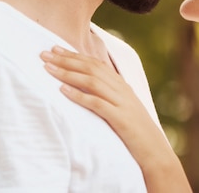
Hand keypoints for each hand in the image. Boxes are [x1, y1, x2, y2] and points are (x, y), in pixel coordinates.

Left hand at [40, 46, 191, 192]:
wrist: (154, 150)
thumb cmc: (134, 131)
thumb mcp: (121, 107)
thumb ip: (107, 94)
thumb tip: (86, 86)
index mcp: (120, 84)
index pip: (94, 63)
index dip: (74, 55)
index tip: (54, 48)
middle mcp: (121, 89)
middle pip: (91, 68)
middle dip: (66, 59)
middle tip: (44, 53)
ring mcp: (121, 102)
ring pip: (92, 81)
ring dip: (68, 73)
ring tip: (48, 69)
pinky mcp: (120, 118)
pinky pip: (97, 103)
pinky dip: (79, 95)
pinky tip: (63, 91)